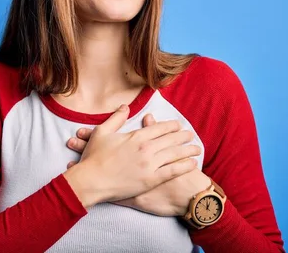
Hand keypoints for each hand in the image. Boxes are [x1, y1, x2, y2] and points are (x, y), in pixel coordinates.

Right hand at [67, 114, 210, 216]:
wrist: (91, 181)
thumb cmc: (94, 157)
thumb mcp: (102, 132)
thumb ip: (116, 118)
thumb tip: (125, 106)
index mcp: (136, 136)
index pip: (159, 128)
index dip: (171, 126)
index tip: (178, 125)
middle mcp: (146, 149)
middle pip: (170, 139)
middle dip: (183, 136)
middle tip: (191, 135)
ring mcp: (149, 165)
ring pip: (174, 154)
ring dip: (188, 150)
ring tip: (196, 148)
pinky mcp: (150, 180)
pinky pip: (172, 171)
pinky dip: (184, 166)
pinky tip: (192, 163)